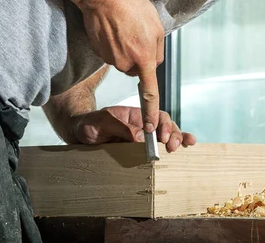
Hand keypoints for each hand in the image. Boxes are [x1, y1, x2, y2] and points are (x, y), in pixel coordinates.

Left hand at [70, 106, 195, 151]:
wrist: (78, 133)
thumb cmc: (90, 124)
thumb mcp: (102, 122)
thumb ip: (121, 127)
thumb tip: (141, 137)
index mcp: (136, 115)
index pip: (156, 116)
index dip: (163, 125)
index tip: (162, 138)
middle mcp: (143, 125)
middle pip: (165, 126)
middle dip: (173, 134)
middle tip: (172, 146)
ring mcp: (142, 138)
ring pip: (166, 136)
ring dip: (177, 139)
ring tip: (181, 147)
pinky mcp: (140, 150)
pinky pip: (158, 148)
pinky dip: (173, 146)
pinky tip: (185, 148)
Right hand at [80, 0, 164, 134]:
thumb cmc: (132, 8)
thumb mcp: (157, 26)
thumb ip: (159, 50)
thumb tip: (154, 63)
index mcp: (144, 57)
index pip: (150, 90)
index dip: (150, 110)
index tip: (150, 126)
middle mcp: (127, 63)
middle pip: (137, 70)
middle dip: (140, 58)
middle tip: (138, 36)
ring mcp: (111, 59)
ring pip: (125, 62)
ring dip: (128, 50)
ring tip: (126, 29)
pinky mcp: (100, 53)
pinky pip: (113, 55)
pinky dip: (115, 45)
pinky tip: (115, 30)